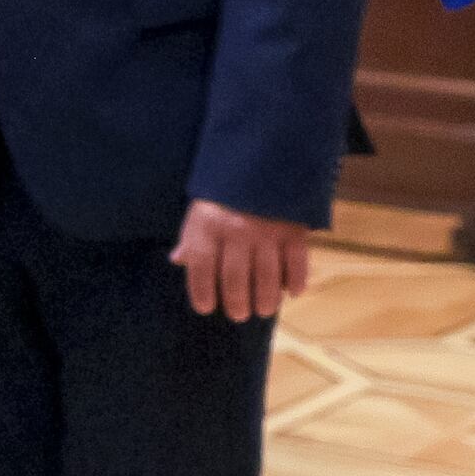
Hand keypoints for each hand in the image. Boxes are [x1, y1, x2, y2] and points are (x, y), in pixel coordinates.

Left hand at [169, 199, 309, 321]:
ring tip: (263, 310)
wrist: (264, 161)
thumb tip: (178, 260)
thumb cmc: (226, 193)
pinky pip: (297, 262)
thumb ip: (193, 237)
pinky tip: (291, 292)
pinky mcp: (294, 229)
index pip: (200, 264)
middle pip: (234, 276)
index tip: (205, 308)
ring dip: (265, 299)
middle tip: (238, 315)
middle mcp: (236, 229)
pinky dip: (296, 280)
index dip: (200, 290)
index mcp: (208, 224)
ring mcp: (267, 230)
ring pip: (267, 275)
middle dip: (236, 301)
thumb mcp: (202, 210)